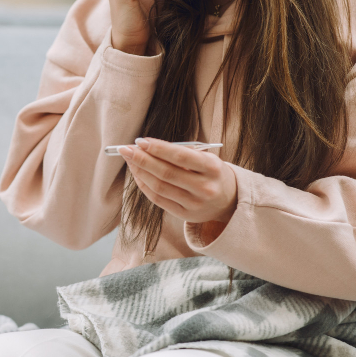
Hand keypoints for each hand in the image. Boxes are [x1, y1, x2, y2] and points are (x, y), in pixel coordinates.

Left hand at [118, 138, 236, 224]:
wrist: (229, 200)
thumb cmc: (211, 173)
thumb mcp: (205, 158)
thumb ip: (180, 153)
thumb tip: (145, 146)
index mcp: (213, 168)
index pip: (180, 157)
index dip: (158, 148)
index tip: (140, 141)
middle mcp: (205, 188)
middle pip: (166, 173)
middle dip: (142, 159)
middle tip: (126, 149)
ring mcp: (195, 204)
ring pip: (159, 187)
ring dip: (140, 172)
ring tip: (130, 160)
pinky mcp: (185, 215)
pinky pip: (158, 199)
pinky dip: (144, 185)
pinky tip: (137, 174)